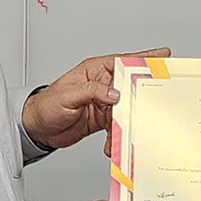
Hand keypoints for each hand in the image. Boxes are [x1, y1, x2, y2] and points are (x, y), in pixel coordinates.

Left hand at [23, 47, 170, 152]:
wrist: (37, 129)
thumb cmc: (47, 105)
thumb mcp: (69, 94)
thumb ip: (93, 91)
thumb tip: (116, 93)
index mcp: (95, 70)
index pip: (124, 61)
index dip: (145, 58)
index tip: (163, 57)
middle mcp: (102, 84)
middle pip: (130, 85)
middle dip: (145, 92)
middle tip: (159, 97)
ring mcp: (103, 102)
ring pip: (126, 108)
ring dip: (129, 121)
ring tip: (131, 130)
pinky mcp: (102, 118)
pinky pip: (117, 126)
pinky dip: (117, 136)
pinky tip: (113, 144)